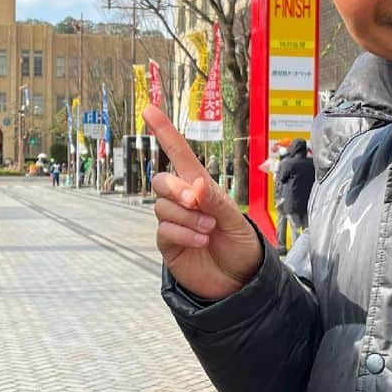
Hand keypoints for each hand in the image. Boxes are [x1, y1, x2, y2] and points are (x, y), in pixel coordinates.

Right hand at [144, 104, 262, 300]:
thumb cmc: (242, 247)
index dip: (165, 132)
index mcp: (202, 188)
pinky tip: (200, 241)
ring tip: (210, 230)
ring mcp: (173, 223)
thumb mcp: (236, 220)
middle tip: (197, 202)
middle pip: (161, 181)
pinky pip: (164, 230)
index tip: (150, 109)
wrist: (239, 283)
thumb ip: (215, 200)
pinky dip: (183, 233)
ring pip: (163, 207)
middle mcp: (183, 202)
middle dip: (177, 189)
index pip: (180, 155)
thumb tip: (195, 186)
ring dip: (188, 217)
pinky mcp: (168, 244)